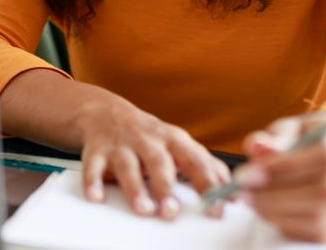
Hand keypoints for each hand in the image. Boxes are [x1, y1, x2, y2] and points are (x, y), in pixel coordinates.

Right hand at [76, 96, 230, 219]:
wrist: (105, 113)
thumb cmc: (149, 135)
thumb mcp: (178, 144)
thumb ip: (204, 164)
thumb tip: (232, 189)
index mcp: (173, 139)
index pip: (195, 161)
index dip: (208, 184)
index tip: (217, 207)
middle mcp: (147, 140)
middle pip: (159, 161)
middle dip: (166, 186)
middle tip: (172, 211)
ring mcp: (121, 145)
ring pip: (128, 165)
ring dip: (135, 188)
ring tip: (143, 209)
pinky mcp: (97, 150)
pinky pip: (93, 166)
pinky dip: (93, 182)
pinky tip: (97, 197)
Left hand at [236, 113, 325, 241]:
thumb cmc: (312, 138)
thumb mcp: (294, 128)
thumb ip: (276, 137)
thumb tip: (259, 148)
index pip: (323, 156)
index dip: (282, 167)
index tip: (246, 174)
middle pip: (322, 191)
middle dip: (274, 194)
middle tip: (242, 191)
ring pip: (319, 216)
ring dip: (276, 211)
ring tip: (251, 200)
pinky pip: (318, 233)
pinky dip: (288, 224)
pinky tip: (269, 211)